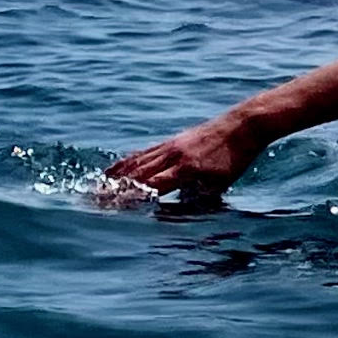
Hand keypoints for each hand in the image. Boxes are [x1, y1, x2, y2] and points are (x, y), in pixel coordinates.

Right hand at [104, 114, 255, 207]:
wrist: (243, 124)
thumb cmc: (235, 158)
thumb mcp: (219, 185)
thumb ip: (195, 200)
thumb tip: (170, 213)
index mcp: (185, 169)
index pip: (151, 186)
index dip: (130, 198)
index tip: (112, 207)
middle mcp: (172, 156)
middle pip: (136, 174)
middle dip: (114, 189)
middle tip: (94, 201)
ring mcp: (169, 146)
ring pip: (136, 162)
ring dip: (115, 176)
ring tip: (96, 187)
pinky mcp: (171, 141)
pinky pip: (143, 153)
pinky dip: (127, 162)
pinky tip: (116, 169)